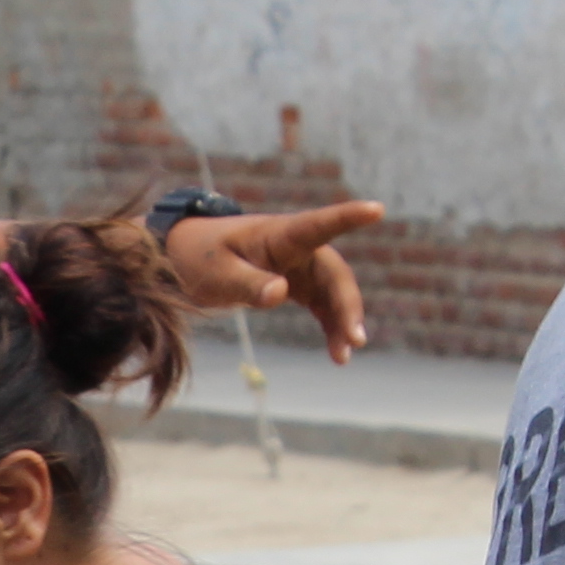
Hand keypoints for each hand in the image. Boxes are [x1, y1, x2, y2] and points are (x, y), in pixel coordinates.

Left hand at [164, 199, 382, 364]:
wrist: (187, 259)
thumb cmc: (202, 258)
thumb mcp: (218, 273)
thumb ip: (248, 283)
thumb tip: (281, 294)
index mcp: (279, 235)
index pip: (319, 224)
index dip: (348, 216)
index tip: (376, 209)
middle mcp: (297, 248)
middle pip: (334, 273)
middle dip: (347, 304)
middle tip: (355, 339)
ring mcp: (299, 266)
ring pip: (332, 292)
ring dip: (342, 321)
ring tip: (345, 355)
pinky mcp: (296, 284)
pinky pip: (321, 305)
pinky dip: (330, 326)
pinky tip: (337, 353)